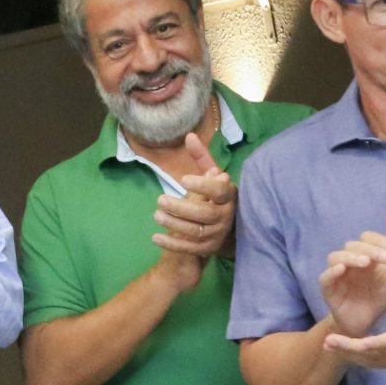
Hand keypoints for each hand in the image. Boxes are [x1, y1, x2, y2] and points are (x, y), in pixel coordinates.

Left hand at [151, 135, 234, 290]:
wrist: (230, 227)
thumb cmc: (216, 195)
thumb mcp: (212, 176)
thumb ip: (201, 157)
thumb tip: (189, 136)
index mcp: (228, 195)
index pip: (218, 190)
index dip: (202, 185)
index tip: (183, 180)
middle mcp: (225, 215)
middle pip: (204, 213)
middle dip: (181, 207)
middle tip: (160, 200)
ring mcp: (218, 234)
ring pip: (196, 231)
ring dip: (174, 224)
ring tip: (156, 215)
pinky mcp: (209, 249)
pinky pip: (190, 248)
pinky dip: (172, 244)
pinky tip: (155, 237)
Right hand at [319, 208, 385, 337]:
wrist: (369, 321)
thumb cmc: (380, 293)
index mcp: (364, 252)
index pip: (368, 237)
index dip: (381, 241)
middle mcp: (349, 259)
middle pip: (353, 245)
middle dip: (371, 249)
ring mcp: (337, 273)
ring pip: (337, 257)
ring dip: (351, 257)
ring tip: (366, 263)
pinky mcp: (328, 289)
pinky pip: (325, 277)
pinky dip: (332, 271)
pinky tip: (343, 270)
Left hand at [324, 247, 385, 367]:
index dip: (365, 343)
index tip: (345, 339)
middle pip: (374, 355)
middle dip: (349, 349)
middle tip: (326, 342)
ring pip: (373, 361)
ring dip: (350, 355)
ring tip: (328, 346)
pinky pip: (377, 363)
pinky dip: (360, 359)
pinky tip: (344, 352)